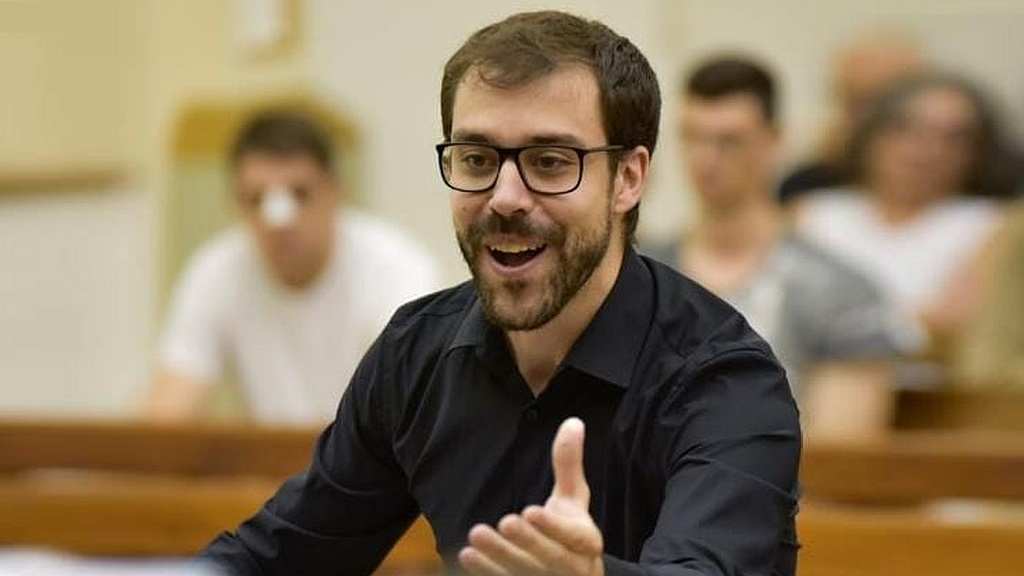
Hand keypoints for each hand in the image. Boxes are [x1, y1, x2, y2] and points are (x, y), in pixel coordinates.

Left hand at [459, 417, 603, 575]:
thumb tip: (573, 422)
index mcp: (586, 542)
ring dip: (500, 557)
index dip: (553, 527)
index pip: (573, 537)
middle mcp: (572, 568)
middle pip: (550, 558)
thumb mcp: (573, 499)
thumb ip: (569, 464)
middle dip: (526, 542)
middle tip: (504, 522)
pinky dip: (488, 572)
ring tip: (476, 535)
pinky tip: (468, 556)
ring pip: (526, 573)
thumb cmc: (570, 533)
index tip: (530, 511)